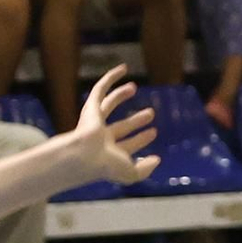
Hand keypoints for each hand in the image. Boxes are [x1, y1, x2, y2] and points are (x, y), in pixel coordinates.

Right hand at [70, 64, 159, 184]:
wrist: (85, 156)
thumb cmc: (106, 166)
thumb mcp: (131, 173)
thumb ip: (145, 170)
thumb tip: (156, 160)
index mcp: (109, 154)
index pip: (127, 145)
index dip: (140, 139)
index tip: (153, 133)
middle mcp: (100, 138)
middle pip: (121, 126)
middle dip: (136, 121)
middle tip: (151, 113)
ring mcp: (94, 122)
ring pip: (109, 105)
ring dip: (121, 95)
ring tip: (134, 88)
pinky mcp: (90, 107)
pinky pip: (100, 88)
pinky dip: (111, 78)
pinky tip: (123, 69)